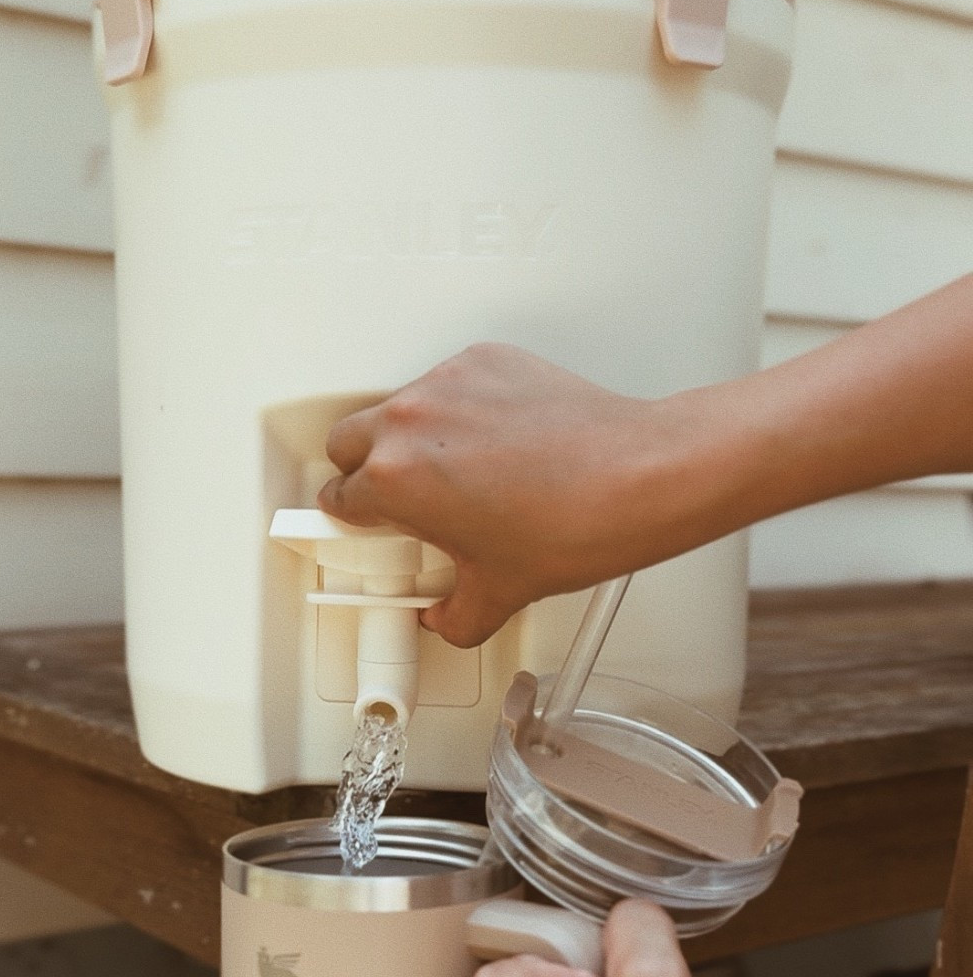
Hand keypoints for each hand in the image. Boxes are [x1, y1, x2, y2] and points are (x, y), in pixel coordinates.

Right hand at [318, 344, 711, 645]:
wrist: (638, 477)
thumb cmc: (575, 523)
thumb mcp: (500, 593)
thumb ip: (454, 616)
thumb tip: (446, 617)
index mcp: (395, 480)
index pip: (338, 496)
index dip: (352, 518)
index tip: (368, 523)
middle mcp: (412, 422)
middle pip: (348, 440)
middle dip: (364, 469)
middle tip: (401, 497)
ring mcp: (448, 383)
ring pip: (400, 407)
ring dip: (414, 437)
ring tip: (462, 471)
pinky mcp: (485, 359)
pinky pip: (451, 384)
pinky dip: (463, 409)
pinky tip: (499, 441)